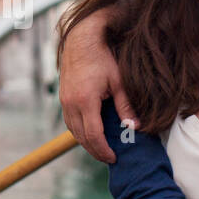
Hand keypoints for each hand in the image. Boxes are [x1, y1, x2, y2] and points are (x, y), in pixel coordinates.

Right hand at [59, 8, 135, 162]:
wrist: (81, 40)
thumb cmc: (103, 58)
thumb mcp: (118, 81)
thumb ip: (126, 105)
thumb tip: (134, 127)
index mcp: (85, 101)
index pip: (93, 135)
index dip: (103, 150)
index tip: (114, 158)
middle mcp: (70, 104)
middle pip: (81, 137)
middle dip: (95, 150)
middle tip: (109, 158)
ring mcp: (64, 101)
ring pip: (73, 131)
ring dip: (86, 142)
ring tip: (101, 148)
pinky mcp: (63, 98)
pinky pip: (70, 122)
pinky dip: (80, 131)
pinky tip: (90, 133)